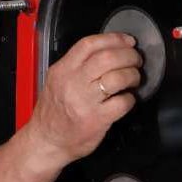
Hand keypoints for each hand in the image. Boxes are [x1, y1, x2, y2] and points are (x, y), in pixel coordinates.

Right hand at [29, 32, 141, 163]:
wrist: (46, 141)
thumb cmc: (53, 113)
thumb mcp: (56, 81)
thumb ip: (77, 66)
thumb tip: (108, 51)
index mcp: (62, 70)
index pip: (89, 45)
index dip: (113, 39)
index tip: (127, 41)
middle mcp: (72, 83)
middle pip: (107, 57)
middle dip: (129, 55)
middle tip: (135, 60)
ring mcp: (85, 101)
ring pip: (118, 77)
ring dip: (133, 76)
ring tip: (133, 79)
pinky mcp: (97, 119)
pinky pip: (123, 102)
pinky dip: (130, 99)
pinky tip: (126, 99)